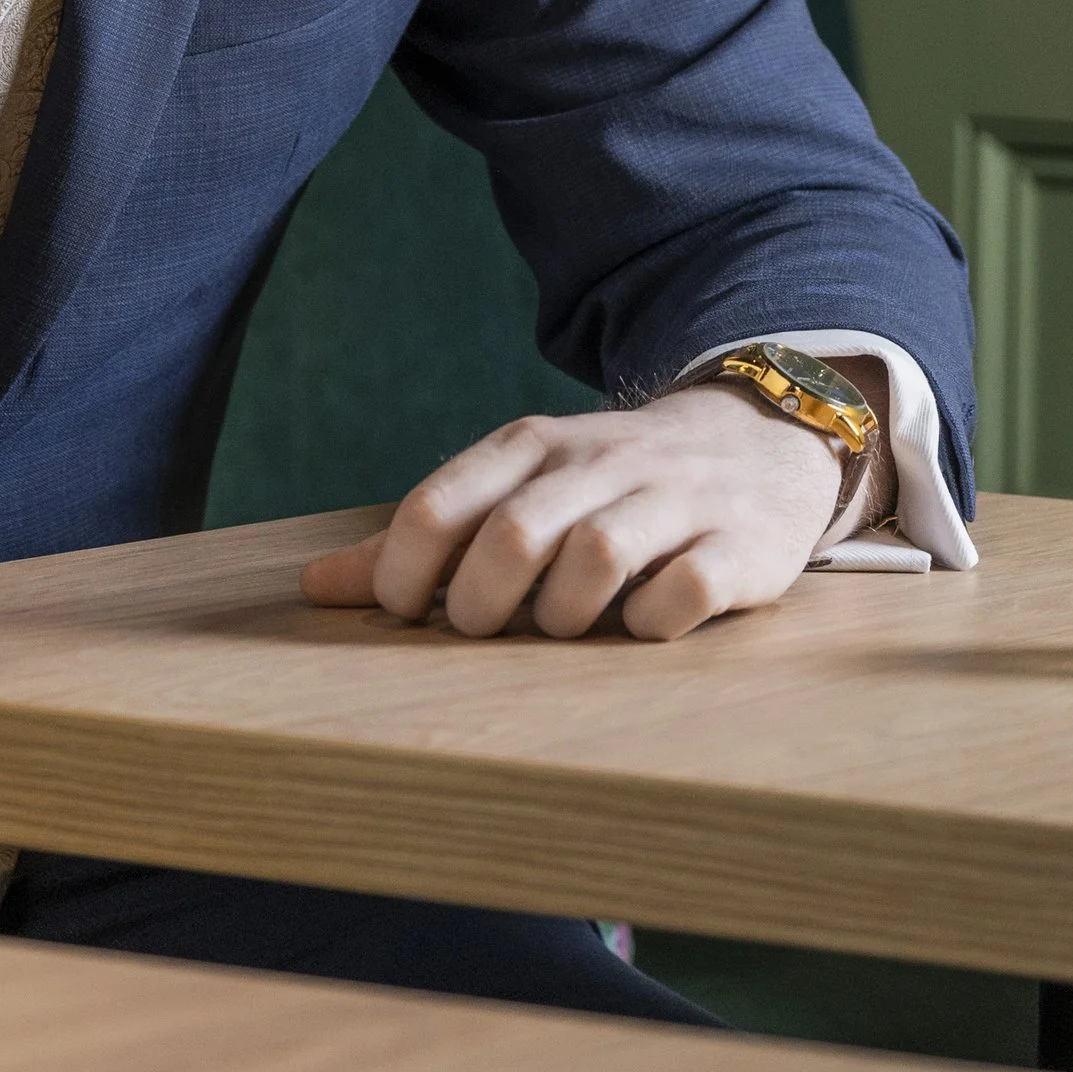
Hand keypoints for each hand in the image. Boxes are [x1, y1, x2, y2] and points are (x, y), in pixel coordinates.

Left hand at [297, 374, 878, 642]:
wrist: (759, 439)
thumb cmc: (608, 483)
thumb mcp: (516, 487)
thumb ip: (424, 539)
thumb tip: (313, 589)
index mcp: (530, 447)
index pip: (438, 507)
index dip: (401, 575)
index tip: (404, 613)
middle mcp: (598, 463)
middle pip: (511, 538)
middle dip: (478, 605)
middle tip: (481, 631)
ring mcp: (673, 502)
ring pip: (594, 560)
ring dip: (562, 618)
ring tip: (562, 628)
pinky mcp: (738, 548)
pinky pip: (682, 595)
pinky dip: (651, 625)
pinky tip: (642, 626)